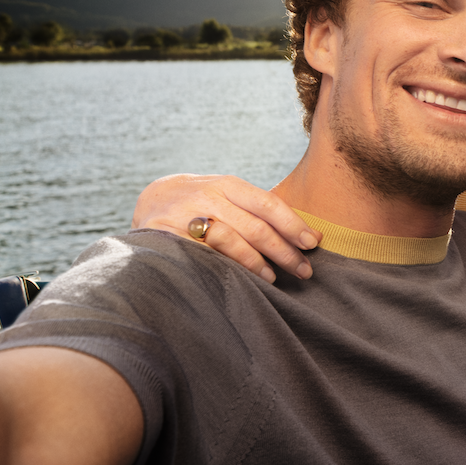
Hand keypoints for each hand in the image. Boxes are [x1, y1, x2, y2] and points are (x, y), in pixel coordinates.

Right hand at [132, 174, 319, 281]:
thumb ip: (259, 211)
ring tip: (274, 278)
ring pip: (230, 242)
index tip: (313, 243)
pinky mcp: (169, 236)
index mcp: (229, 186)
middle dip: (284, 251)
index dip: (293, 225)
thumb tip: (307, 235)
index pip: (268, 205)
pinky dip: (225, 268)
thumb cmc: (203, 201)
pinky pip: (203, 256)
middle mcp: (209, 197)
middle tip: (304, 270)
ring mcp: (188, 217)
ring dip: (256, 263)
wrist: (152, 199)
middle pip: (255, 227)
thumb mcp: (228, 195)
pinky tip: (240, 278)